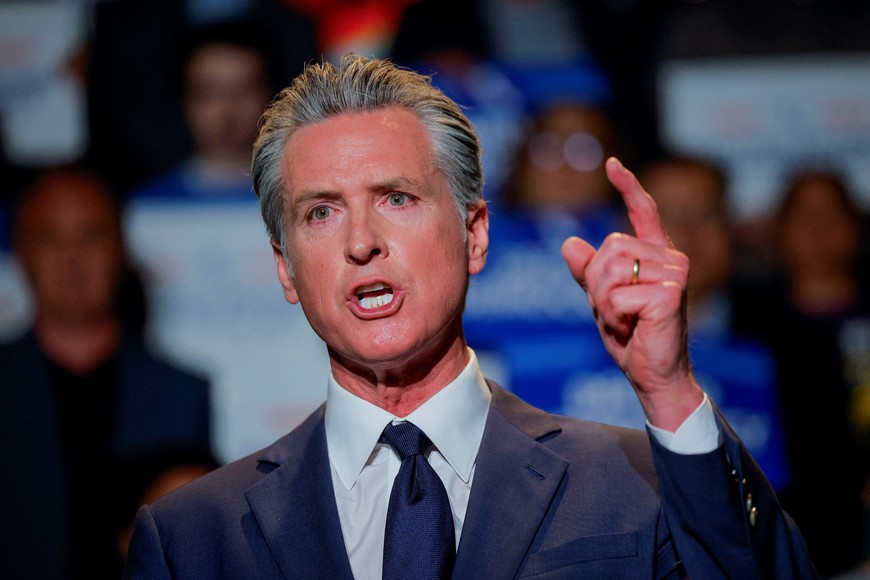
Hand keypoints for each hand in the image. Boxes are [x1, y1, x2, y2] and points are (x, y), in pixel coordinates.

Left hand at [561, 157, 703, 430]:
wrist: (653, 373)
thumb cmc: (632, 337)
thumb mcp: (602, 301)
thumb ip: (588, 273)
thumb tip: (570, 243)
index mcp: (656, 255)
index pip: (643, 212)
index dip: (627, 187)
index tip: (611, 164)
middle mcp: (670, 257)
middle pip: (609, 248)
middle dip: (596, 283)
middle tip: (614, 310)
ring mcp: (675, 272)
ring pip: (610, 270)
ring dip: (604, 302)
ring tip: (625, 319)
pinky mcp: (670, 293)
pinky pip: (616, 295)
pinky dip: (612, 316)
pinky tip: (632, 328)